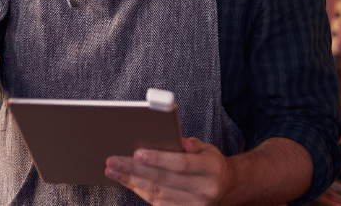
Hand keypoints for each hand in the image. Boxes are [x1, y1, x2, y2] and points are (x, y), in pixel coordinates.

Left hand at [105, 137, 231, 205]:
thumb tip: (174, 141)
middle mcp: (205, 190)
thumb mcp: (206, 148)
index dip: (158, 159)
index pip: (181, 164)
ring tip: (113, 171)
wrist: (227, 188)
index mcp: (211, 169)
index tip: (136, 153)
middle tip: (113, 162)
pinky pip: (158, 203)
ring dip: (131, 182)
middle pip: (164, 180)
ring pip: (157, 194)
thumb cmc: (210, 163)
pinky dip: (140, 191)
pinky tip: (127, 181)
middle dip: (134, 170)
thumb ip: (189, 144)